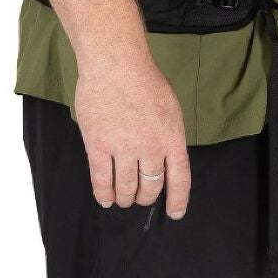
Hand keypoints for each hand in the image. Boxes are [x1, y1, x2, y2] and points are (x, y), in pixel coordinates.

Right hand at [73, 54, 192, 215]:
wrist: (115, 63)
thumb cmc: (143, 79)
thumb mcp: (170, 109)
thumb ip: (168, 136)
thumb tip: (164, 159)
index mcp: (172, 137)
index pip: (179, 179)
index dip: (178, 200)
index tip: (175, 213)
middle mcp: (150, 147)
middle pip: (151, 186)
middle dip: (146, 198)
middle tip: (141, 199)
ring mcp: (123, 148)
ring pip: (126, 187)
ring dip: (126, 198)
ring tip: (124, 199)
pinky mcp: (98, 146)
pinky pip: (101, 180)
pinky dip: (104, 193)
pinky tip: (106, 199)